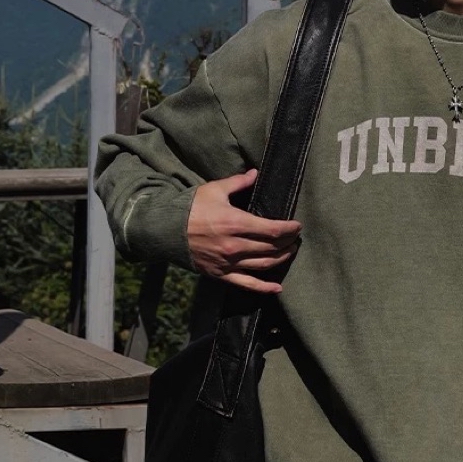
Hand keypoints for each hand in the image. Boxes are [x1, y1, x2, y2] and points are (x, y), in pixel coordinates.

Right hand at [186, 169, 301, 294]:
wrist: (164, 231)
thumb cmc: (190, 208)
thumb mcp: (214, 190)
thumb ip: (238, 183)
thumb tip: (255, 173)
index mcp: (236, 223)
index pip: (273, 230)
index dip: (289, 229)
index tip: (297, 226)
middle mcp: (235, 245)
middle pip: (272, 247)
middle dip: (288, 242)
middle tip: (295, 238)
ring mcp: (228, 262)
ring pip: (263, 265)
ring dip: (281, 259)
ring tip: (290, 252)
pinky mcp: (220, 274)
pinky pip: (246, 284)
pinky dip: (264, 288)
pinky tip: (277, 288)